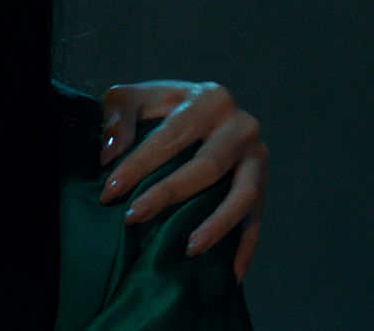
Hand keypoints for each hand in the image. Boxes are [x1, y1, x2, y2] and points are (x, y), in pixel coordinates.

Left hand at [98, 80, 266, 281]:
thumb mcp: (129, 98)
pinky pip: (258, 218)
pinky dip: (247, 246)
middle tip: (132, 218)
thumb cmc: (155, 108)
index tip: (109, 192)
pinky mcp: (263, 183)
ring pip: (243, 195)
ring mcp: (258, 156)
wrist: (194, 110)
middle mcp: (241, 125)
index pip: (171, 136)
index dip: (139, 164)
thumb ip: (117, 117)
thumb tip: (110, 154)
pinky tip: (233, 274)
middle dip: (168, 194)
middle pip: (207, 166)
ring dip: (217, 225)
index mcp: (209, 99)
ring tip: (190, 249)